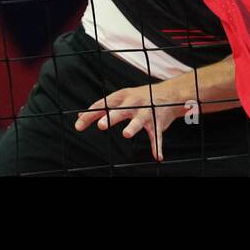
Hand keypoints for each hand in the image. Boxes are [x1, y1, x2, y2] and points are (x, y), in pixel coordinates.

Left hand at [74, 84, 188, 161]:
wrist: (169, 93)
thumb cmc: (140, 97)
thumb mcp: (121, 97)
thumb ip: (102, 107)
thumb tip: (80, 116)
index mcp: (122, 96)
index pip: (104, 104)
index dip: (91, 114)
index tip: (79, 124)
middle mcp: (134, 103)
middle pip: (121, 110)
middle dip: (112, 117)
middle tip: (101, 125)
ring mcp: (146, 112)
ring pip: (139, 120)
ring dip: (133, 127)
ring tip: (126, 134)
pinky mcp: (158, 122)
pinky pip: (157, 135)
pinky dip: (157, 146)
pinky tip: (157, 156)